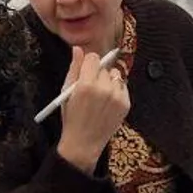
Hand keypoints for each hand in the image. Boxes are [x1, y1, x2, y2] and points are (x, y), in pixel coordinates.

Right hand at [55, 47, 129, 172]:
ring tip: (100, 96)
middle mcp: (104, 88)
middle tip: (90, 88)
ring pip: (115, 75)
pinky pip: (122, 87)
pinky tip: (107, 103)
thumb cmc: (71, 117)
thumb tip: (78, 49)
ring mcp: (117, 96)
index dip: (88, 63)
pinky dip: (116, 91)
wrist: (84, 143)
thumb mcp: (66, 92)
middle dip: (97, 74)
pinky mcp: (126, 103)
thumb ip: (74, 68)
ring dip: (108, 81)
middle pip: (104, 67)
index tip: (85, 71)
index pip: (93, 57)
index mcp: (86, 84)